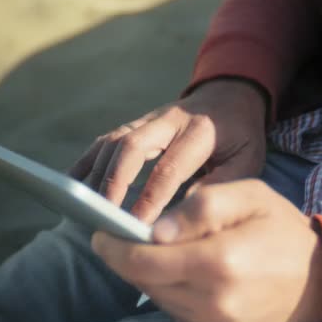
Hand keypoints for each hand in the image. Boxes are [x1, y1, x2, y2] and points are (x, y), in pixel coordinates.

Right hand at [69, 79, 266, 221]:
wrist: (230, 95)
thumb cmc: (241, 135)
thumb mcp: (247, 160)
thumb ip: (220, 185)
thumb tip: (184, 213)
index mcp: (201, 131)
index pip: (170, 167)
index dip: (151, 197)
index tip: (138, 226)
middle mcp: (170, 120)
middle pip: (132, 145)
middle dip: (115, 182)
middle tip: (105, 215)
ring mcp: (150, 118)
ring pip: (114, 140)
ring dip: (98, 173)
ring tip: (86, 206)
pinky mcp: (137, 123)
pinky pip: (106, 139)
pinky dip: (88, 160)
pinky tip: (73, 183)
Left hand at [92, 180, 321, 321]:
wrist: (321, 281)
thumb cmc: (283, 230)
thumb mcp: (251, 196)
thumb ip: (203, 206)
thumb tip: (156, 231)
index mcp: (219, 262)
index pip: (143, 261)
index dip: (114, 247)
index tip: (100, 232)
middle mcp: (213, 302)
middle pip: (143, 283)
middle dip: (127, 259)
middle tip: (122, 237)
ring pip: (158, 299)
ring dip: (149, 275)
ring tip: (160, 251)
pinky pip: (177, 312)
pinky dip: (169, 290)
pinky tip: (183, 271)